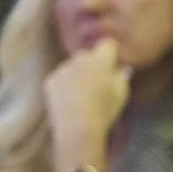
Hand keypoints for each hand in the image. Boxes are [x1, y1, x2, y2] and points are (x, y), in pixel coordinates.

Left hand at [45, 39, 130, 171]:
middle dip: (93, 63)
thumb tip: (120, 68)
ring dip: (78, 74)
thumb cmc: (105, 111)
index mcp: (100, 60)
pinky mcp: (50, 81)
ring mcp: (62, 69)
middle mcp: (79, 60)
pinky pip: (61, 77)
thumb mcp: (122, 94)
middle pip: (87, 54)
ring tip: (83, 95)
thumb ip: (121, 76)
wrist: (78, 128)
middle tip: (99, 82)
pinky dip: (66, 84)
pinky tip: (71, 100)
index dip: (111, 52)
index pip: (107, 44)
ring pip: (73, 66)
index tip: (114, 64)